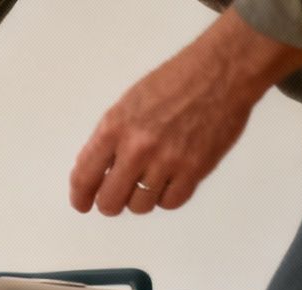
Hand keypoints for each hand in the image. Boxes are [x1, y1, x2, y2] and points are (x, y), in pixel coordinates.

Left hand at [71, 10, 301, 214]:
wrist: (222, 72)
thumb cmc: (174, 82)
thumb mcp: (127, 104)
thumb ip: (108, 139)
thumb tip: (94, 172)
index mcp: (114, 129)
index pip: (84, 177)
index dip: (80, 196)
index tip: (82, 204)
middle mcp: (138, 148)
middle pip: (110, 201)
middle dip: (109, 203)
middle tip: (116, 197)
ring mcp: (167, 161)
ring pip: (140, 206)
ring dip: (140, 199)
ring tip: (147, 182)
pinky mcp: (195, 169)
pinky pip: (170, 202)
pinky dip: (166, 197)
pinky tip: (168, 182)